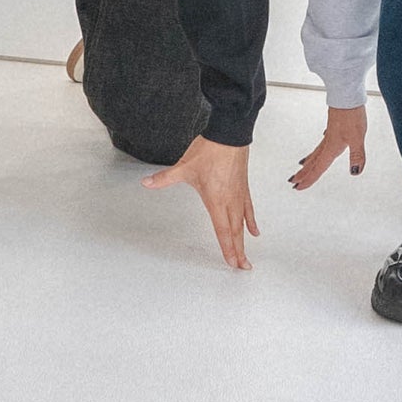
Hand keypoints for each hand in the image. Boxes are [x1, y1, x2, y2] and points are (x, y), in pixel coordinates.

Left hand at [143, 134, 259, 270]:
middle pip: (235, 232)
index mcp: (216, 200)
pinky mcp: (243, 187)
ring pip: (243, 223)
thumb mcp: (184, 167)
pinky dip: (251, 221)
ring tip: (247, 255)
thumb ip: (165, 178)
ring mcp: (239, 194)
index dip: (227, 249)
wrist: (230, 134)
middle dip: (239, 251)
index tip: (232, 263)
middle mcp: (230, 201)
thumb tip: (147, 183)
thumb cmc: (210, 150)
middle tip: (243, 267)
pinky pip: (249, 209)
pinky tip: (255, 230)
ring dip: (245, 241)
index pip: (223, 231)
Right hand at [290, 105, 368, 190]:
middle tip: (293, 181)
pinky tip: (322, 146)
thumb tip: (354, 172)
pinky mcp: (333, 126)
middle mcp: (328, 142)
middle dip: (304, 173)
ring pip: (316, 152)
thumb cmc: (351, 114)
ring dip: (308, 162)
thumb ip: (357, 156)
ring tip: (302, 167)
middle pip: (313, 161)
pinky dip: (319, 148)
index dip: (310, 179)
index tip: (299, 187)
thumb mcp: (358, 138)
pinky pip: (322, 142)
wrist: (347, 95)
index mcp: (332, 147)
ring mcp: (330, 134)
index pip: (319, 167)